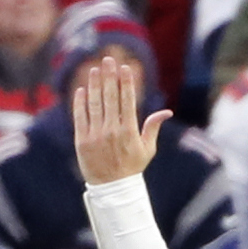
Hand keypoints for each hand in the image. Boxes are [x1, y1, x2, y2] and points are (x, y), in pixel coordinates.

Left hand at [69, 49, 161, 187]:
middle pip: (110, 97)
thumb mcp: (147, 149)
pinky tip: (81, 90)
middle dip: (109, 76)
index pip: (127, 100)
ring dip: (94, 85)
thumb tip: (167, 112)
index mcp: (129, 130)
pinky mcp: (82, 141)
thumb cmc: (131, 167)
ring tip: (93, 70)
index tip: (124, 68)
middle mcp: (112, 130)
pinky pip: (80, 118)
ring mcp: (96, 135)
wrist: (111, 189)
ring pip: (94, 104)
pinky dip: (80, 103)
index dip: (125, 82)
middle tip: (108, 59)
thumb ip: (153, 127)